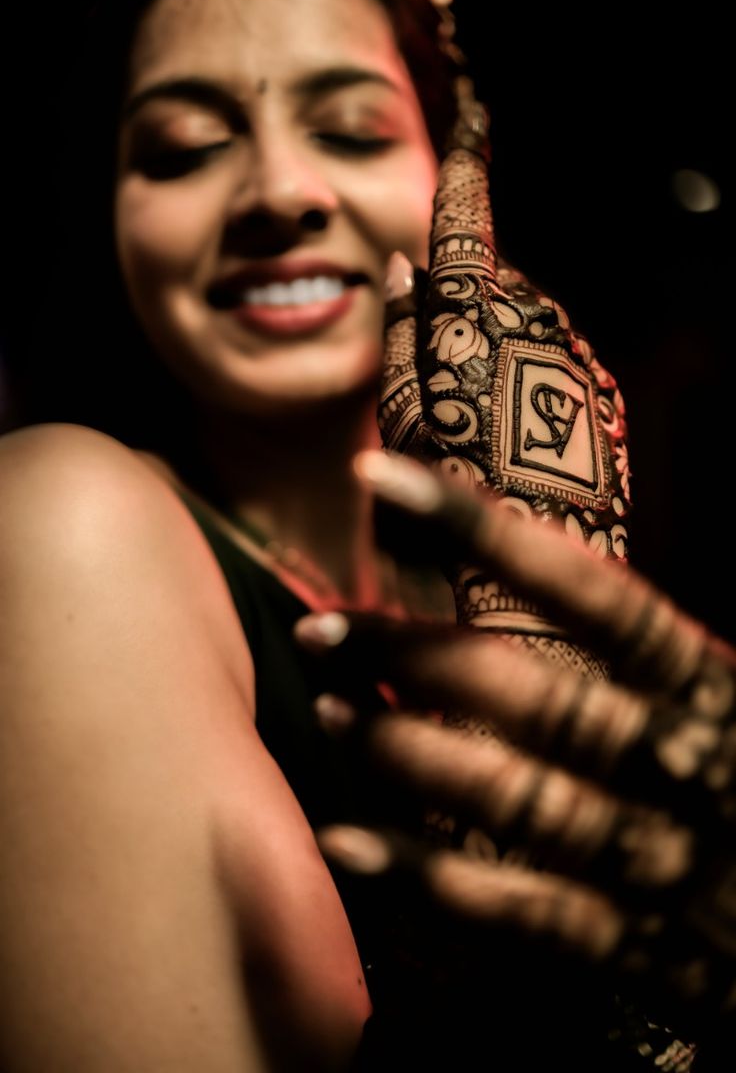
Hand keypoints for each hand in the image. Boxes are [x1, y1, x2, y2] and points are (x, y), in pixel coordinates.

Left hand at [294, 451, 735, 1044]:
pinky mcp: (648, 957)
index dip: (489, 535)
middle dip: (420, 657)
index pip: (600, 598)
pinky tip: (346, 844)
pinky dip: (429, 882)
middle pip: (540, 698)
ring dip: (410, 756)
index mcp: (719, 691)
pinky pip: (525, 918)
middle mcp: (693, 768)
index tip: (384, 481)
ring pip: (520, 800)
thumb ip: (657, 657)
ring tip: (331, 712)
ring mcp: (669, 864)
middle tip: (326, 629)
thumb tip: (545, 566)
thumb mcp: (728, 706)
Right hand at [380, 78, 629, 677]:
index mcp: (476, 325)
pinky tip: (515, 432)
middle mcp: (540, 329)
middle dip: (469, 297)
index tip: (473, 121)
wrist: (538, 586)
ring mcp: (581, 363)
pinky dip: (532, 376)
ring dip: (501, 343)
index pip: (467, 227)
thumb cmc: (444, 514)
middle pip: (499, 282)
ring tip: (475, 415)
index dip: (464, 174)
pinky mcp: (607, 400)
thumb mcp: (398, 423)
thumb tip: (405, 270)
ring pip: (534, 323)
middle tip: (439, 358)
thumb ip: (401, 339)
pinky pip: (562, 363)